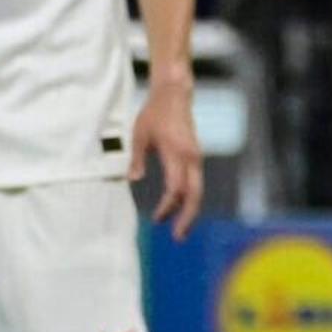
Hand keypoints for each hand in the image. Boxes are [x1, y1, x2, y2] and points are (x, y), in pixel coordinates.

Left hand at [132, 76, 205, 237]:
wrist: (175, 94)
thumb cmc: (155, 113)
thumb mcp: (140, 134)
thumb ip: (136, 159)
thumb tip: (134, 180)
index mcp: (177, 153)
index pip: (176, 188)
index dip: (167, 207)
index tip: (156, 219)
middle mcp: (191, 158)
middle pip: (194, 194)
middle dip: (188, 217)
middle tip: (179, 237)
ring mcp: (196, 157)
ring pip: (198, 190)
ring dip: (189, 209)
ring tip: (180, 228)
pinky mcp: (196, 156)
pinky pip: (196, 182)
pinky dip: (189, 198)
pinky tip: (179, 207)